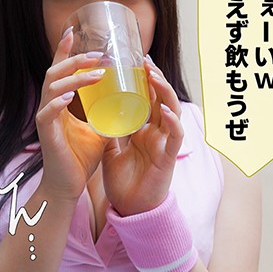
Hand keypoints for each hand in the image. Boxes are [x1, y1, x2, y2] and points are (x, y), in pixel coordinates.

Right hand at [36, 29, 106, 202]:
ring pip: (52, 87)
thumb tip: (127, 99)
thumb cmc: (80, 158)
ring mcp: (45, 119)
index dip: (64, 51)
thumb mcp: (98, 130)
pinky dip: (57, 103)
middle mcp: (48, 106)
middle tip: (98, 54)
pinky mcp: (45, 134)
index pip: (60, 71)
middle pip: (55, 72)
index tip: (73, 30)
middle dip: (75, 59)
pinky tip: (68, 97)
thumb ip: (105, 113)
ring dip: (75, 78)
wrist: (68, 186)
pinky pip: (47, 113)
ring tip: (96, 73)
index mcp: (59, 103)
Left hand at [102, 57, 183, 215]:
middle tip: (145, 62)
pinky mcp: (168, 157)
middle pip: (162, 100)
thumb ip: (109, 132)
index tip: (137, 62)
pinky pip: (175, 136)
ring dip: (165, 93)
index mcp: (145, 130)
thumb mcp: (111, 150)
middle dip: (156, 80)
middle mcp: (157, 133)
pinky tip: (165, 111)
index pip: (149, 99)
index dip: (146, 81)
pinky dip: (172, 122)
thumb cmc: (124, 181)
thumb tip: (97, 112)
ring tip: (154, 77)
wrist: (129, 208)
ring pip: (172, 112)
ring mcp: (164, 144)